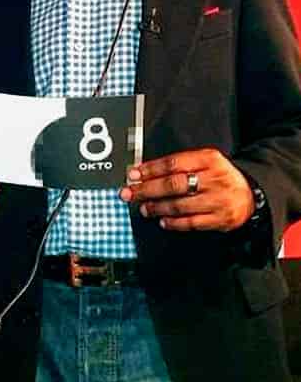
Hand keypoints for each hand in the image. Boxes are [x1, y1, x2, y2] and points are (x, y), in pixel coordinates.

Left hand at [120, 148, 254, 231]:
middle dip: (147, 189)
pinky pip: (192, 223)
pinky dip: (174, 222)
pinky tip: (162, 220)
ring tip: (144, 207)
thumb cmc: (220, 176)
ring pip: (180, 205)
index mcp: (209, 159)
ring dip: (157, 207)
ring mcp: (218, 200)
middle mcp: (214, 178)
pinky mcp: (221, 219)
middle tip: (130, 193)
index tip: (133, 174)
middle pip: (173, 184)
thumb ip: (179, 165)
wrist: (252, 193)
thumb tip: (145, 172)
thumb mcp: (205, 161)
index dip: (150, 170)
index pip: (173, 163)